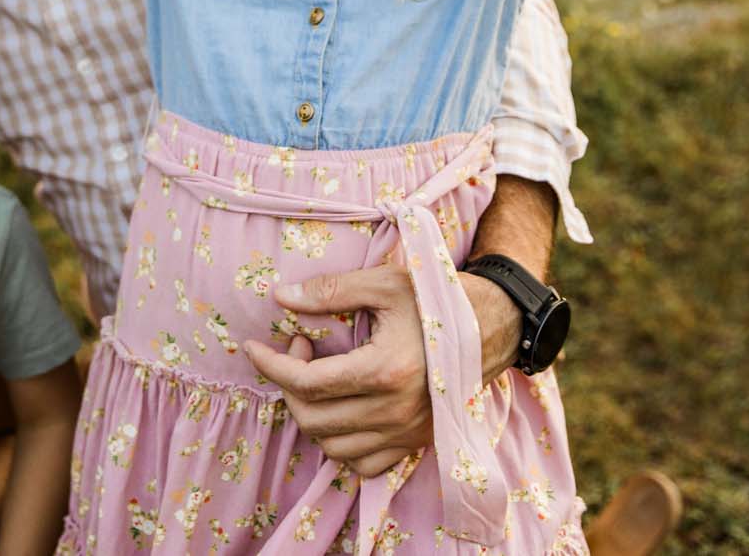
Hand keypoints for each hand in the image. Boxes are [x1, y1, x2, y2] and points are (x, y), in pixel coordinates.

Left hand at [240, 252, 431, 477]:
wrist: (493, 327)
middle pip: (313, 419)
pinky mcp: (416, 443)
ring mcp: (407, 433)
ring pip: (333, 448)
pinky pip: (364, 466)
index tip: (254, 347)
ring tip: (318, 379)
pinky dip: (342, 444)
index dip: (271, 366)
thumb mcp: (384, 283)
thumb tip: (280, 297)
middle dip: (289, 386)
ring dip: (311, 416)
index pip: (307, 383)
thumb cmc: (438, 299)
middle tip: (300, 349)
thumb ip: (330, 291)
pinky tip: (341, 410)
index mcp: (385, 370)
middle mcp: (395, 411)